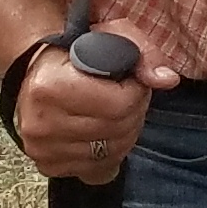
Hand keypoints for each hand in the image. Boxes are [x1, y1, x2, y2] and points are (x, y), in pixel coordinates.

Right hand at [13, 22, 179, 185]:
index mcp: (50, 87)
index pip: (120, 105)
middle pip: (118, 130)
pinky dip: (109, 155)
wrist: (39, 71)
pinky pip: (97, 170)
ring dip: (125, 133)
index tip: (130, 82)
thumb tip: (167, 80)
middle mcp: (39, 122)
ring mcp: (40, 148)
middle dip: (134, 112)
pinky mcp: (46, 165)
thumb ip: (144, 54)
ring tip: (114, 113)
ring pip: (111, 153)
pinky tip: (103, 134)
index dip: (137, 92)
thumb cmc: (80, 53)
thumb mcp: (113, 36)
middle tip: (124, 97)